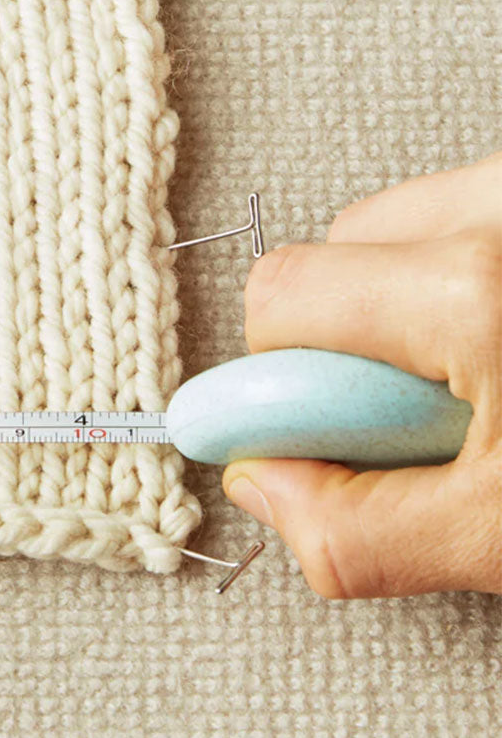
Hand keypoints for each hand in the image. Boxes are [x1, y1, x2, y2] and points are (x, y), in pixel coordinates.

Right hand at [224, 153, 500, 597]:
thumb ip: (359, 527)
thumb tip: (260, 483)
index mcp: (477, 290)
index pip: (280, 297)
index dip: (275, 378)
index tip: (313, 429)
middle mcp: (501, 210)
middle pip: (331, 248)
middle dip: (346, 334)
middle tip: (426, 410)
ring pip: (396, 223)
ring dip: (404, 296)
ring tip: (482, 374)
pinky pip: (457, 210)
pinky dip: (460, 269)